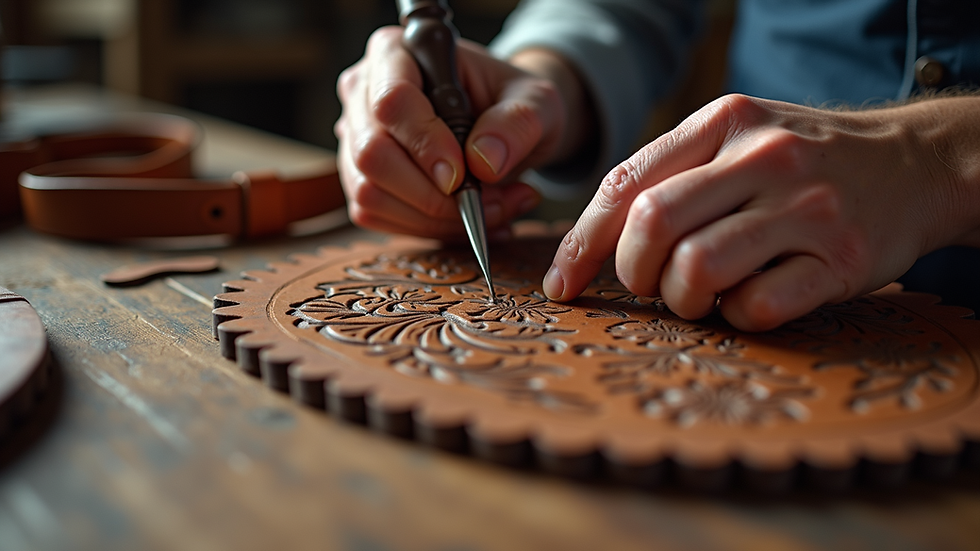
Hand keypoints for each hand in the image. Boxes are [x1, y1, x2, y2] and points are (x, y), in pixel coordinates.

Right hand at [335, 27, 590, 238]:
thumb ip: (517, 122)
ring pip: (370, 194)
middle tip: (492, 202)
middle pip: (372, 154)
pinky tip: (470, 220)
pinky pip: (378, 217)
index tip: (462, 176)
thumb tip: (483, 161)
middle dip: (434, 195)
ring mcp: (356, 139)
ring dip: (437, 219)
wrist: (507, 128)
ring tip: (496, 210)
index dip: (425, 144)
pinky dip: (429, 230)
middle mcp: (363, 92)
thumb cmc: (514, 103)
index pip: (392, 101)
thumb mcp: (537, 102)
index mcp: (397, 52)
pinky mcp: (361, 179)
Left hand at [543, 94, 979, 330]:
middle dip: (632, 271)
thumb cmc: (802, 163)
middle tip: (649, 284)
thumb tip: (592, 243)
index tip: (561, 284)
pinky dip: (736, 316)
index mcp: (723, 122)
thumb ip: (670, 175)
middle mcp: (763, 156)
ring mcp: (806, 207)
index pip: (625, 185)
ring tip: (700, 294)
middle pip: (651, 224)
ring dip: (682, 299)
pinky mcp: (840, 259)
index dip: (581, 243)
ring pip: (698, 269)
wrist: (915, 164)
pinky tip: (749, 300)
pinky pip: (756, 307)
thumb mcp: (736, 140)